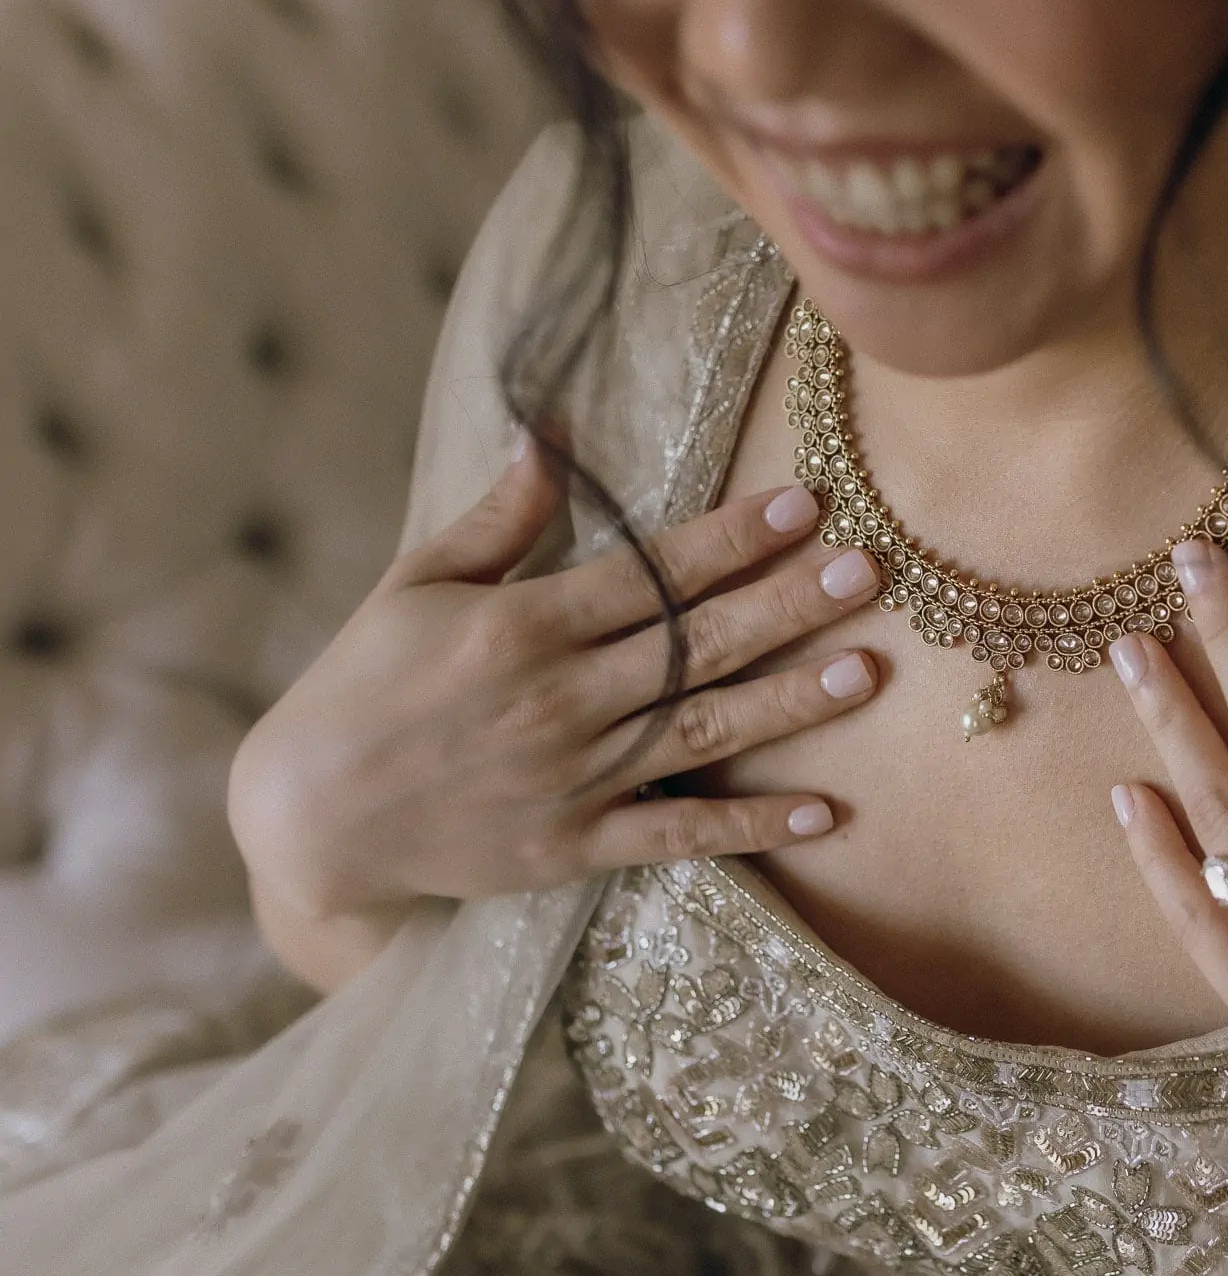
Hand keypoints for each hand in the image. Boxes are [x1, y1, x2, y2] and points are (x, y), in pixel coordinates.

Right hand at [228, 428, 881, 925]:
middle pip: (695, 646)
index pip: (649, 576)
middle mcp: (558, 701)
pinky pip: (678, 834)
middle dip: (787, 605)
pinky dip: (749, 827)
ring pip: (702, 732)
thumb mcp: (416, 583)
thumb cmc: (363, 682)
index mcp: (521, 627)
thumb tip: (551, 429)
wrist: (309, 817)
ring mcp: (572, 778)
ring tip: (867, 672)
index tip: (805, 505)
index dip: (731, 539)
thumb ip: (500, 517)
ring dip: (791, 703)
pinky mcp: (575, 846)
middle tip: (869, 571)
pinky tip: (822, 811)